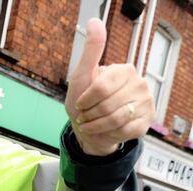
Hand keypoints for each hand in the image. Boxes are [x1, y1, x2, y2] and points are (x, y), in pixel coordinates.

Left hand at [65, 18, 154, 155]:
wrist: (90, 129)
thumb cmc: (84, 102)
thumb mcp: (81, 77)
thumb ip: (90, 52)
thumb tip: (95, 22)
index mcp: (124, 71)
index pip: (101, 87)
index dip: (85, 100)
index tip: (80, 104)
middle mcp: (139, 84)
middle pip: (108, 105)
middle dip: (89, 115)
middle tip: (85, 116)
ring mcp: (145, 102)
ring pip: (116, 119)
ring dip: (96, 126)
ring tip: (90, 124)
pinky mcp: (146, 121)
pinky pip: (125, 131)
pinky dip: (108, 133)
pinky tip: (105, 130)